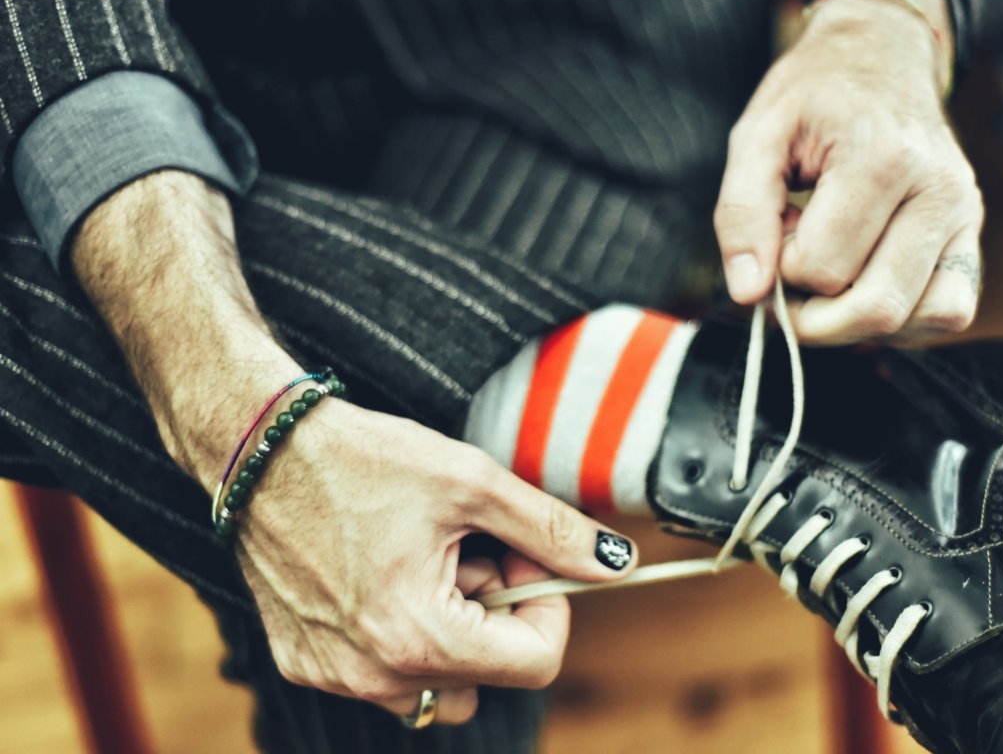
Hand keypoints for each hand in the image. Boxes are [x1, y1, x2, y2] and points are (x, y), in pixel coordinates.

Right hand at [72, 170, 636, 724]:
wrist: (258, 450)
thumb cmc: (361, 460)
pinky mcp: (306, 663)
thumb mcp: (473, 484)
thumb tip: (615, 563)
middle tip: (470, 548)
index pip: (537, 663)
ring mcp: (335, 676)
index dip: (548, 607)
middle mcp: (374, 676)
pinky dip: (403, 633)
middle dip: (496, 615)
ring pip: (438, 682)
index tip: (523, 559)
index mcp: (422, 638)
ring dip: (452, 630)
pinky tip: (383, 573)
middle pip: (488, 675)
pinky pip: (385, 673)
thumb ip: (552, 532)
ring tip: (426, 562)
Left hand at [715, 0, 984, 344]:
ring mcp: (964, 215)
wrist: (879, 58)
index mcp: (884, 158)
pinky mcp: (972, 235)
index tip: (778, 231)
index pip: (822, 269)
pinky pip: (948, 311)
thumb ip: (742, 214)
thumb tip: (749, 293)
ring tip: (834, 268)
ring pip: (915, 320)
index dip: (781, 270)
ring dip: (857, 320)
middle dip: (816, 317)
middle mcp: (938, 190)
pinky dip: (902, 319)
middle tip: (790, 280)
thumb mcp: (756, 137)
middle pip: (876, 308)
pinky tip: (867, 285)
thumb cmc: (813, 98)